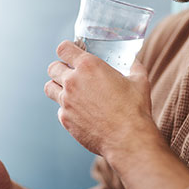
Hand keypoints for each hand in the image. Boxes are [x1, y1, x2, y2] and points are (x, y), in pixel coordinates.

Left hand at [44, 40, 154, 156]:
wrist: (128, 139)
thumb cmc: (135, 109)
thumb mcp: (139, 80)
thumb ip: (134, 66)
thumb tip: (133, 61)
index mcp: (88, 66)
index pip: (63, 49)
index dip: (66, 49)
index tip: (70, 53)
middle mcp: (73, 82)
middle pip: (53, 67)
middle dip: (60, 68)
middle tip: (70, 72)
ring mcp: (66, 102)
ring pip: (49, 88)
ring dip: (57, 86)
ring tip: (68, 90)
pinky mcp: (65, 119)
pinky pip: (59, 109)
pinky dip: (66, 108)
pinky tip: (79, 111)